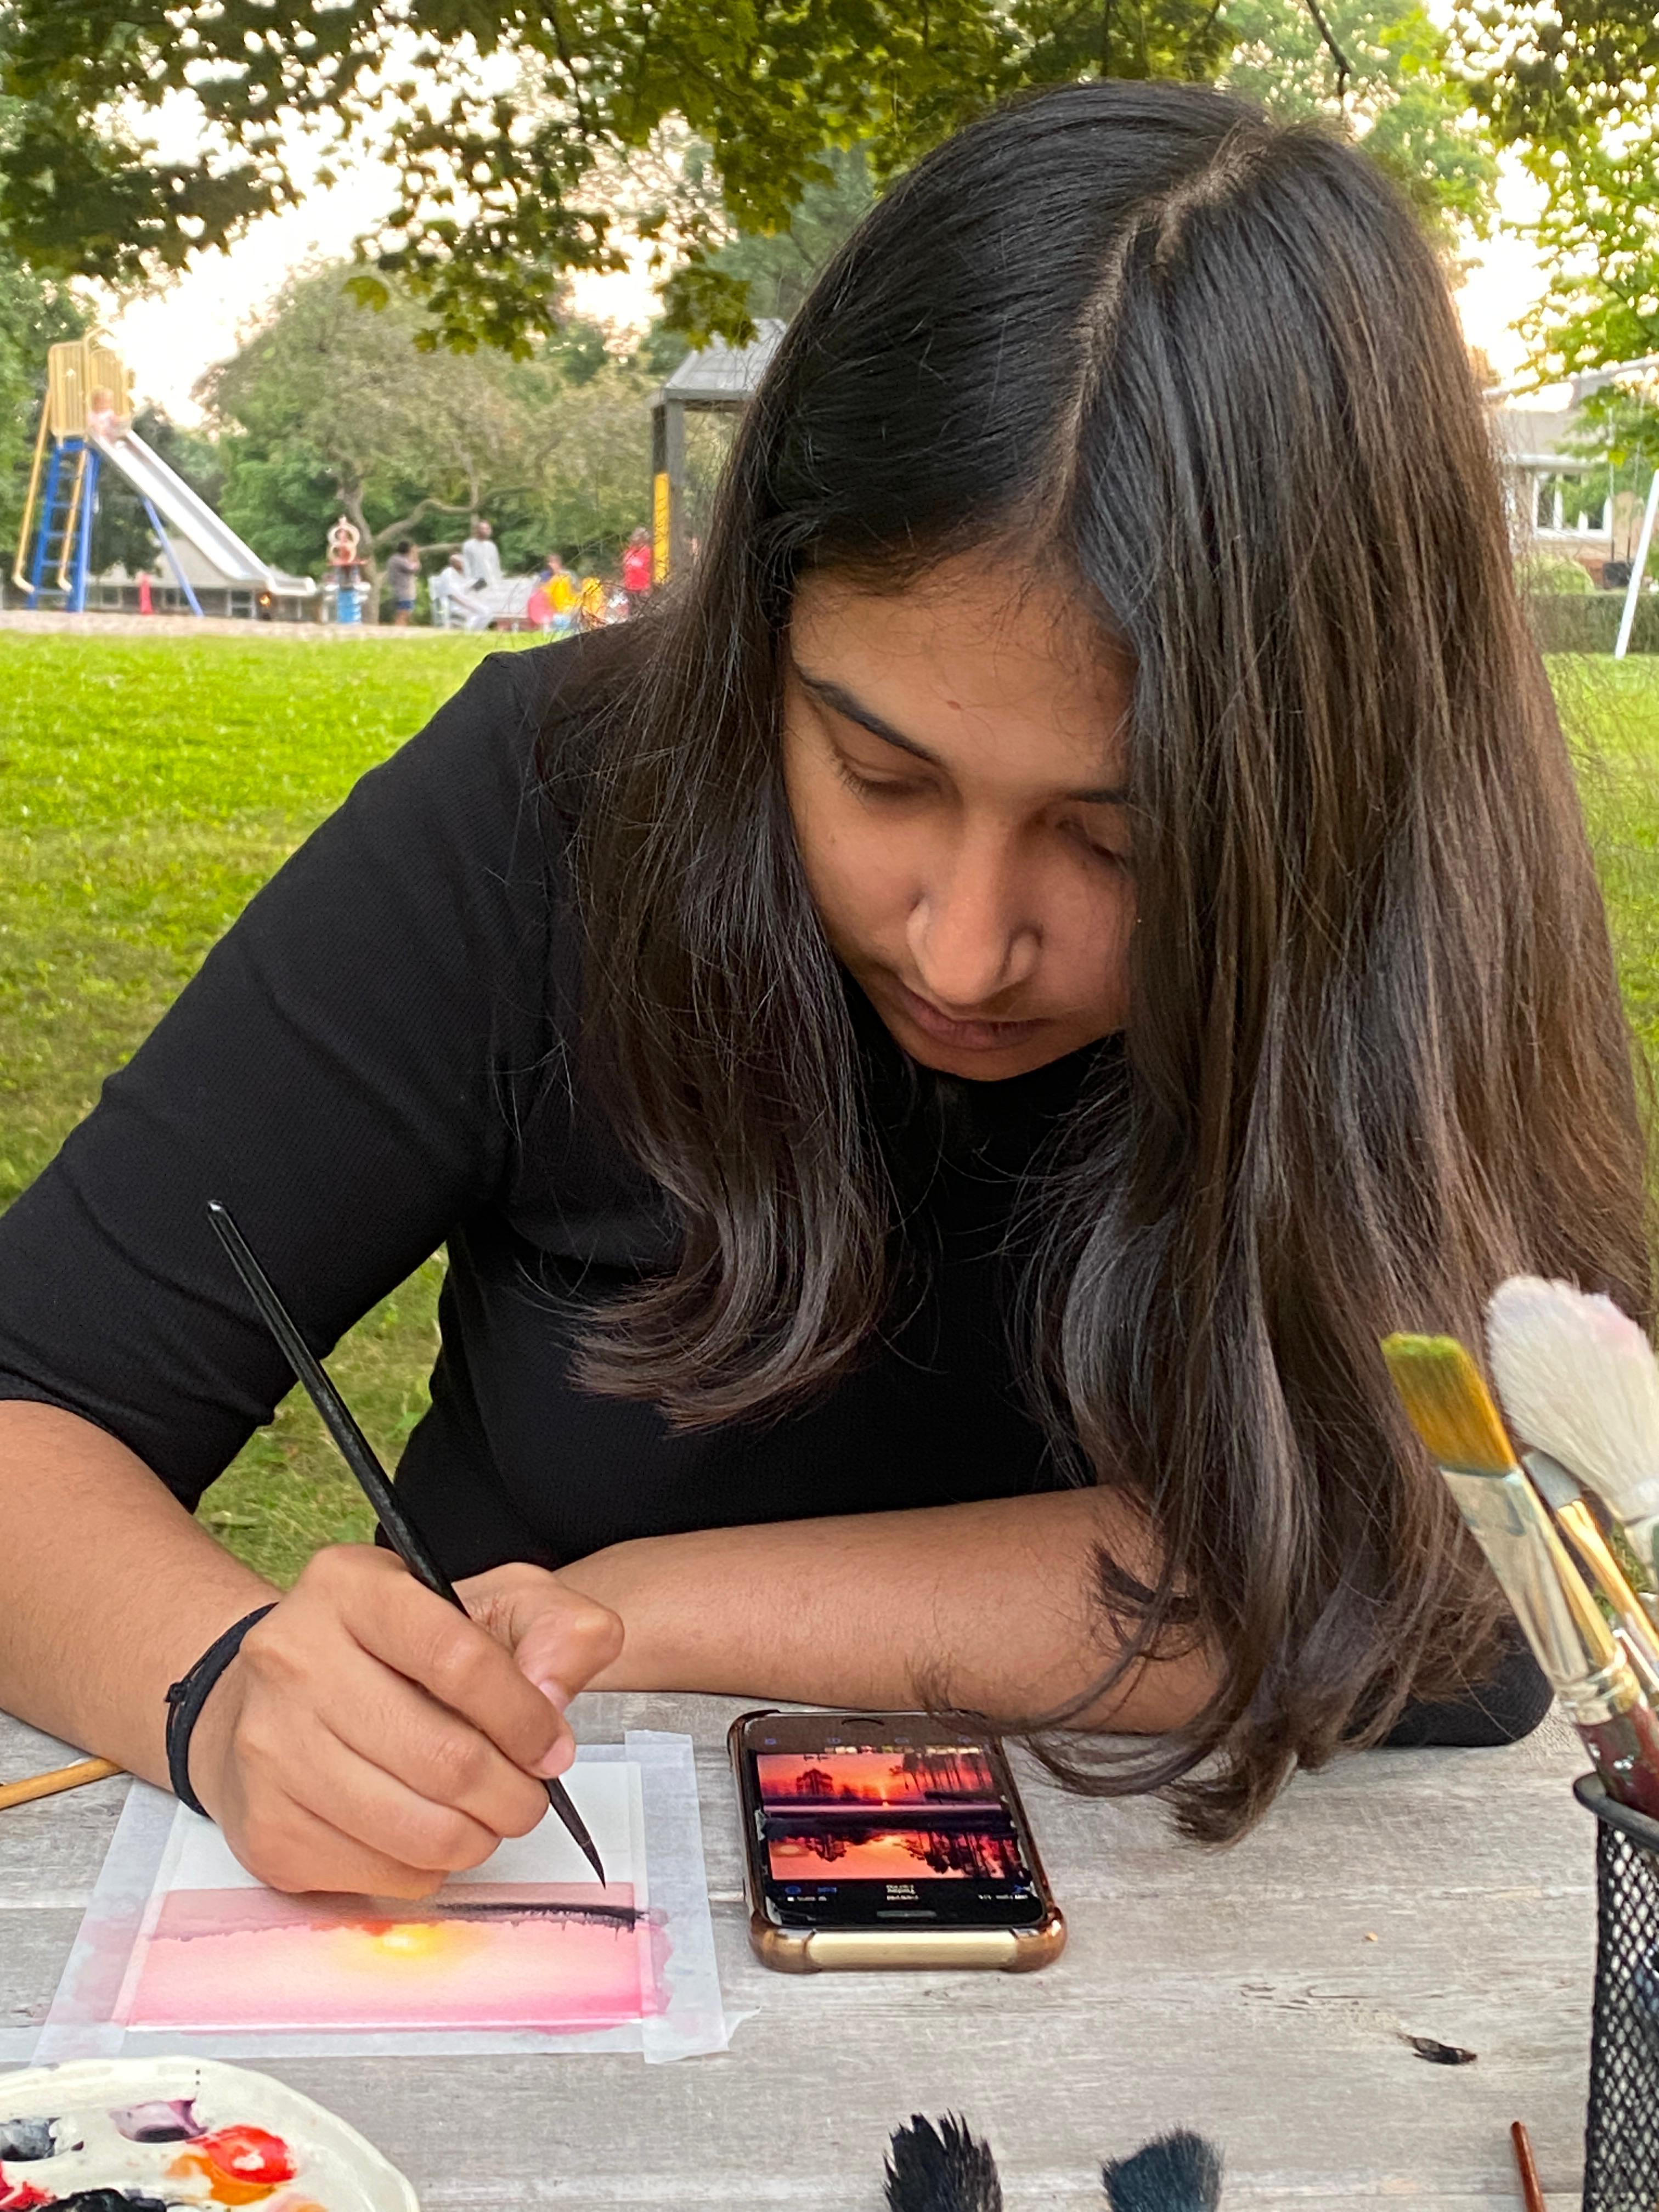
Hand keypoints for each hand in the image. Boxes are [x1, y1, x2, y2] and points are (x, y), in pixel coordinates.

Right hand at [186, 1546, 622, 1897]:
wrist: (274, 1698)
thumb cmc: (393, 1650)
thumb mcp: (485, 1603)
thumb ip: (551, 1626)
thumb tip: (554, 1693)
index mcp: (351, 1588)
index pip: (458, 1658)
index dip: (523, 1716)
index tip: (551, 1746)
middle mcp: (295, 1660)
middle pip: (442, 1757)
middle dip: (513, 1793)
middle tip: (528, 1796)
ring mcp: (271, 1748)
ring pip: (415, 1829)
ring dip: (477, 1838)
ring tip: (487, 1817)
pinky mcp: (267, 1828)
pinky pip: (380, 1873)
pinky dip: (425, 1867)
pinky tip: (426, 1832)